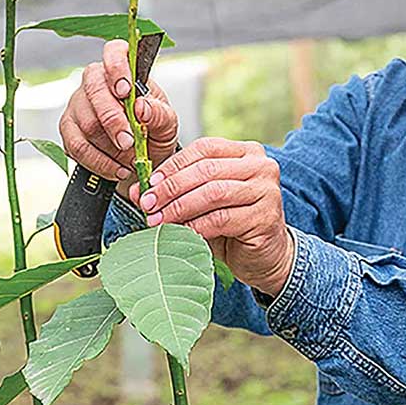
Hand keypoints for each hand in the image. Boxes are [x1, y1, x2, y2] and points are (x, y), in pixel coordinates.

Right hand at [59, 39, 178, 198]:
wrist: (143, 158)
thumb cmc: (154, 131)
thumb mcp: (167, 123)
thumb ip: (159, 113)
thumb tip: (141, 107)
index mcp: (124, 71)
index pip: (114, 52)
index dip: (117, 67)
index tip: (126, 91)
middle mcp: (96, 82)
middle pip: (95, 92)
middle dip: (114, 121)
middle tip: (130, 143)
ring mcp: (78, 105)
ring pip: (86, 123)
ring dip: (110, 147)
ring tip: (130, 160)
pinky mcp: (68, 130)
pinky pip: (77, 146)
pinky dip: (99, 162)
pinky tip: (117, 169)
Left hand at [128, 137, 295, 296]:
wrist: (267, 256)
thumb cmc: (234, 225)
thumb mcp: (203, 203)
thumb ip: (175, 192)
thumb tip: (138, 190)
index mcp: (246, 152)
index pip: (204, 148)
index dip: (174, 165)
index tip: (149, 183)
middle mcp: (261, 166)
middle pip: (206, 170)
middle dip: (171, 188)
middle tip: (148, 204)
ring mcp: (267, 191)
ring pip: (213, 193)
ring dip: (180, 207)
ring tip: (159, 220)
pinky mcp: (266, 217)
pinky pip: (222, 218)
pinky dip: (196, 226)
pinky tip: (180, 233)